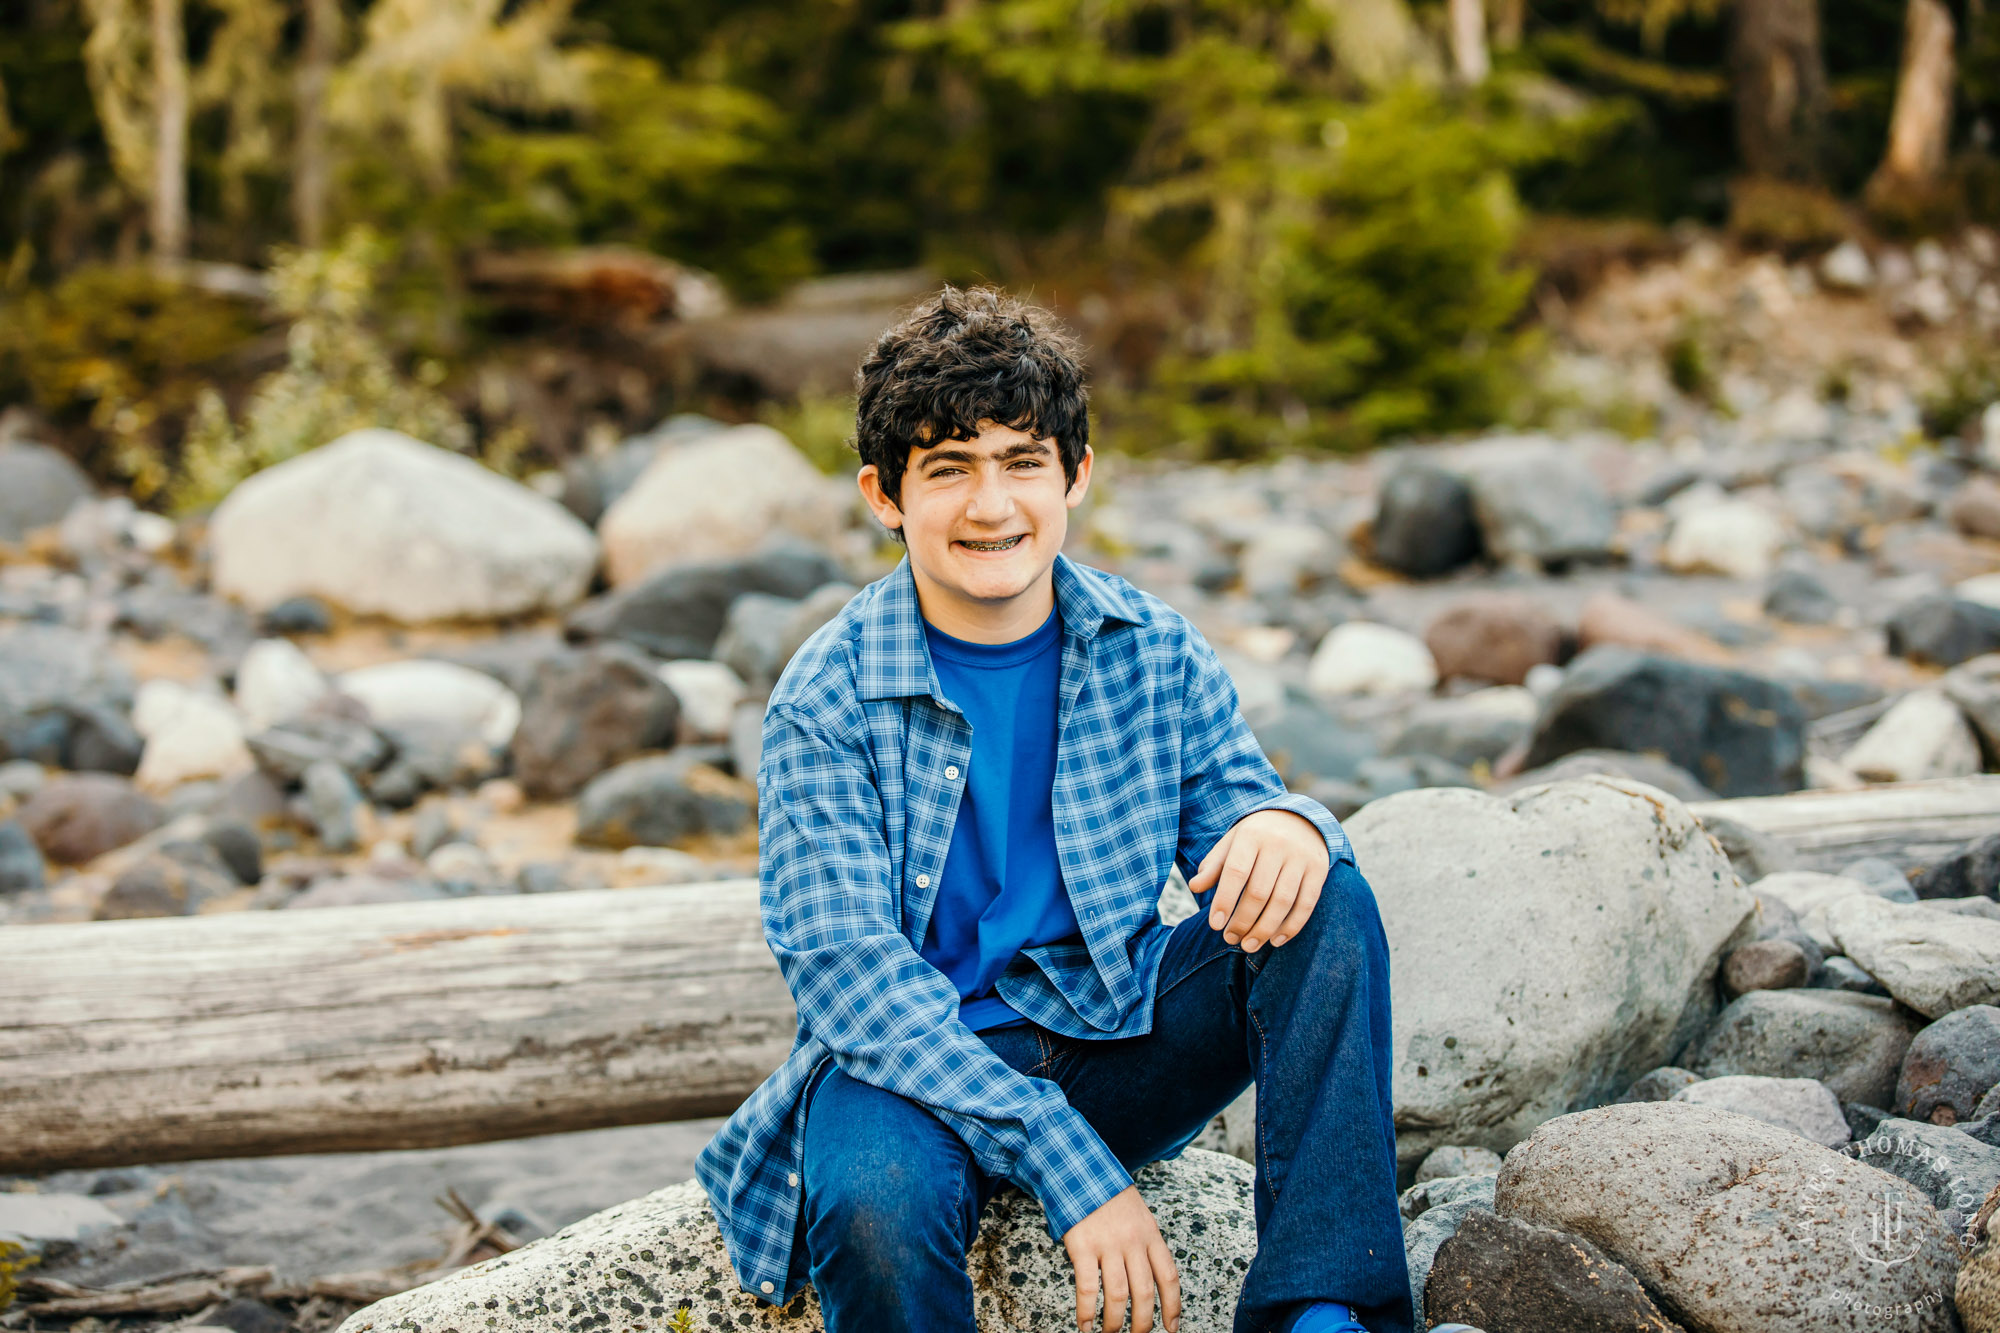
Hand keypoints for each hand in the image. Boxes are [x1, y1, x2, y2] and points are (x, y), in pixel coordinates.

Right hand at [1061, 1185, 1180, 1331]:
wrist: (1079, 1169)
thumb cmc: (1108, 1195)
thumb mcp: (1138, 1214)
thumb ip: (1146, 1243)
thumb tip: (1153, 1278)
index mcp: (1151, 1234)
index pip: (1169, 1276)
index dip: (1173, 1306)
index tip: (1172, 1327)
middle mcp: (1133, 1241)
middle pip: (1145, 1292)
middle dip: (1144, 1322)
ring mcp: (1108, 1244)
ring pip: (1119, 1295)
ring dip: (1116, 1322)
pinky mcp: (1083, 1247)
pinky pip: (1088, 1287)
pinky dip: (1087, 1311)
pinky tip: (1085, 1325)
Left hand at [1187, 809, 1329, 952]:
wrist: (1300, 819)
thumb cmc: (1256, 838)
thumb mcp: (1232, 843)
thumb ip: (1213, 865)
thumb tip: (1195, 887)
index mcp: (1251, 836)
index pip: (1236, 872)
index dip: (1225, 901)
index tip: (1215, 925)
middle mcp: (1278, 844)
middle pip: (1259, 891)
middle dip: (1243, 921)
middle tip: (1231, 939)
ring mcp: (1301, 857)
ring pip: (1283, 901)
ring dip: (1265, 929)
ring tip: (1249, 945)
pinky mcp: (1319, 870)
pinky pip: (1306, 904)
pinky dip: (1291, 926)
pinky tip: (1275, 940)